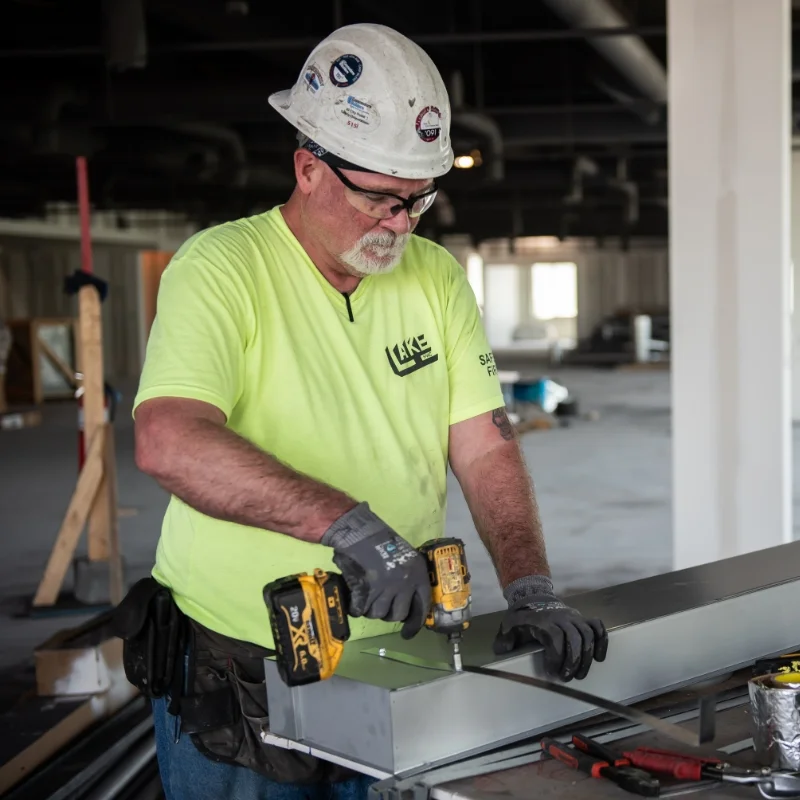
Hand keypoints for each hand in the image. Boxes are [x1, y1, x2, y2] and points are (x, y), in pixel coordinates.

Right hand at [321, 502, 430, 638]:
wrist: (360, 532)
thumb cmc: (382, 541)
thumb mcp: (406, 557)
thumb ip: (409, 578)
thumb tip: (405, 601)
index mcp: (417, 574)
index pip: (422, 606)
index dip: (415, 622)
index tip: (407, 633)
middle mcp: (404, 584)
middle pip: (397, 615)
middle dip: (387, 612)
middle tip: (380, 602)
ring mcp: (385, 588)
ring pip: (377, 614)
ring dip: (370, 608)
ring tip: (366, 594)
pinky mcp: (366, 590)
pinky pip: (359, 610)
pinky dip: (355, 606)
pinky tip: (354, 596)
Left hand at [493, 575, 607, 681]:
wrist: (533, 596)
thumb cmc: (521, 617)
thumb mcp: (508, 625)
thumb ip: (504, 639)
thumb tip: (504, 650)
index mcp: (542, 620)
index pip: (555, 637)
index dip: (556, 657)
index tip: (551, 673)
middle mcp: (561, 617)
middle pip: (574, 638)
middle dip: (573, 661)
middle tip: (567, 678)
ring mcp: (574, 616)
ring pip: (587, 635)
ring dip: (586, 658)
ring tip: (579, 674)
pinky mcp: (582, 618)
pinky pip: (598, 627)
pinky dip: (602, 642)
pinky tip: (599, 658)